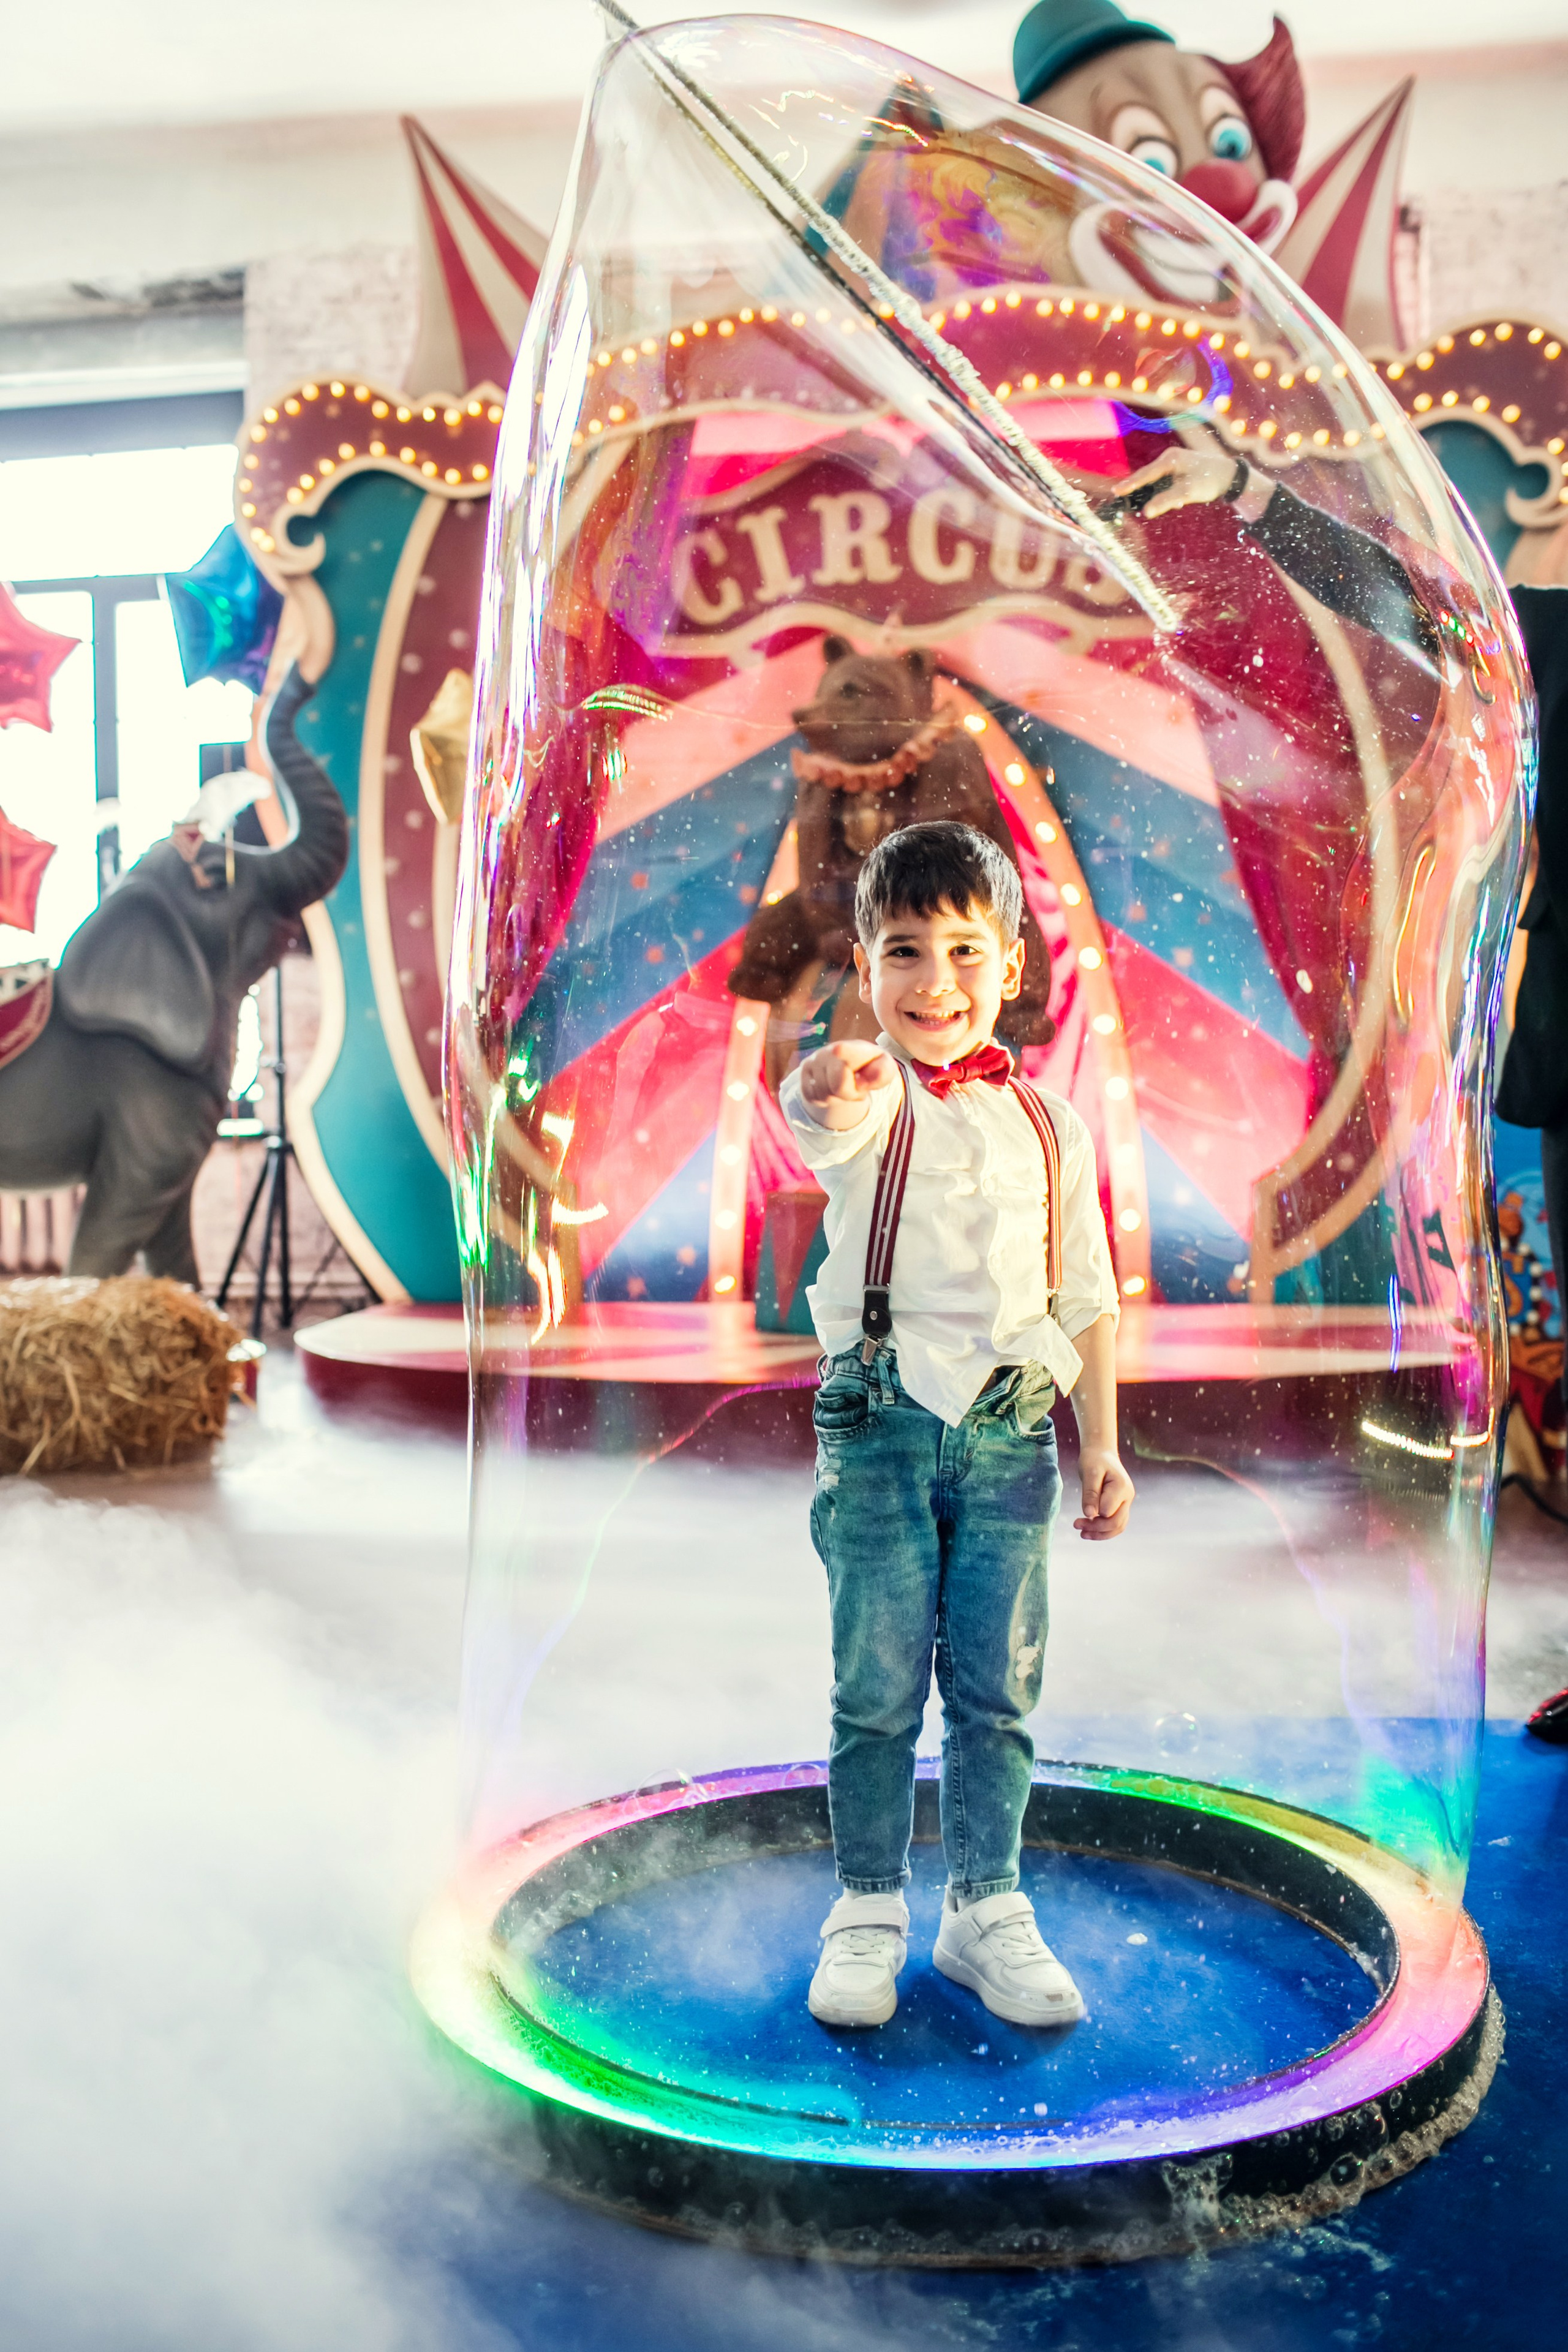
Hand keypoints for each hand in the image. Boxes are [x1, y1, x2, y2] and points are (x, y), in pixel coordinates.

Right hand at [799, 1038, 896, 1128]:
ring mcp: (814, 1060)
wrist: (852, 1062)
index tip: (838, 1049)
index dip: (843, 1052)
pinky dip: (824, 1100)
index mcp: (855, 1049)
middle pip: (838, 1088)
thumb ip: (882, 1073)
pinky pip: (812, 1098)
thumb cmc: (872, 1067)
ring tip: (845, 1086)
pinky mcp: (804, 1071)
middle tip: (858, 1087)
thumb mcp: (885, 1069)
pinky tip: (832, 1088)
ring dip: (837, 1098)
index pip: (848, 1051)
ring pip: (824, 1095)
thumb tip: (862, 1083)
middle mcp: (830, 1051)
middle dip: (850, 1095)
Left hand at [1074, 1449, 1134, 1540]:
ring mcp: (1126, 1502)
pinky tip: (1089, 1531)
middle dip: (1096, 1529)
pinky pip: (1116, 1523)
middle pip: (1116, 1522)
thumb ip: (1090, 1494)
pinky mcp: (1120, 1505)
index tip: (1078, 1518)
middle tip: (1076, 1525)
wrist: (1101, 1453)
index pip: (1109, 1512)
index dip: (1094, 1518)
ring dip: (1100, 1533)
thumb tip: (1089, 1515)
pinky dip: (1104, 1530)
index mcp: (1121, 1487)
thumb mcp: (1089, 1473)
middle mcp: (1128, 1496)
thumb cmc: (1094, 1460)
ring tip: (1082, 1534)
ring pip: (1118, 1526)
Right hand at [1106, 445, 1246, 519]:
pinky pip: (1161, 482)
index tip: (1115, 492)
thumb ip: (1166, 501)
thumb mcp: (1188, 492)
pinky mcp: (1176, 470)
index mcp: (1170, 459)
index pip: (1145, 474)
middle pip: (1146, 476)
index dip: (1130, 484)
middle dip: (1135, 489)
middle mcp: (1169, 458)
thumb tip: (1146, 512)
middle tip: (1118, 499)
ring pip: (1154, 481)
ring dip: (1150, 493)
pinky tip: (1169, 501)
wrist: (1228, 475)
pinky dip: (1160, 492)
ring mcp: (1172, 463)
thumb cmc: (1209, 481)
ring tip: (1144, 504)